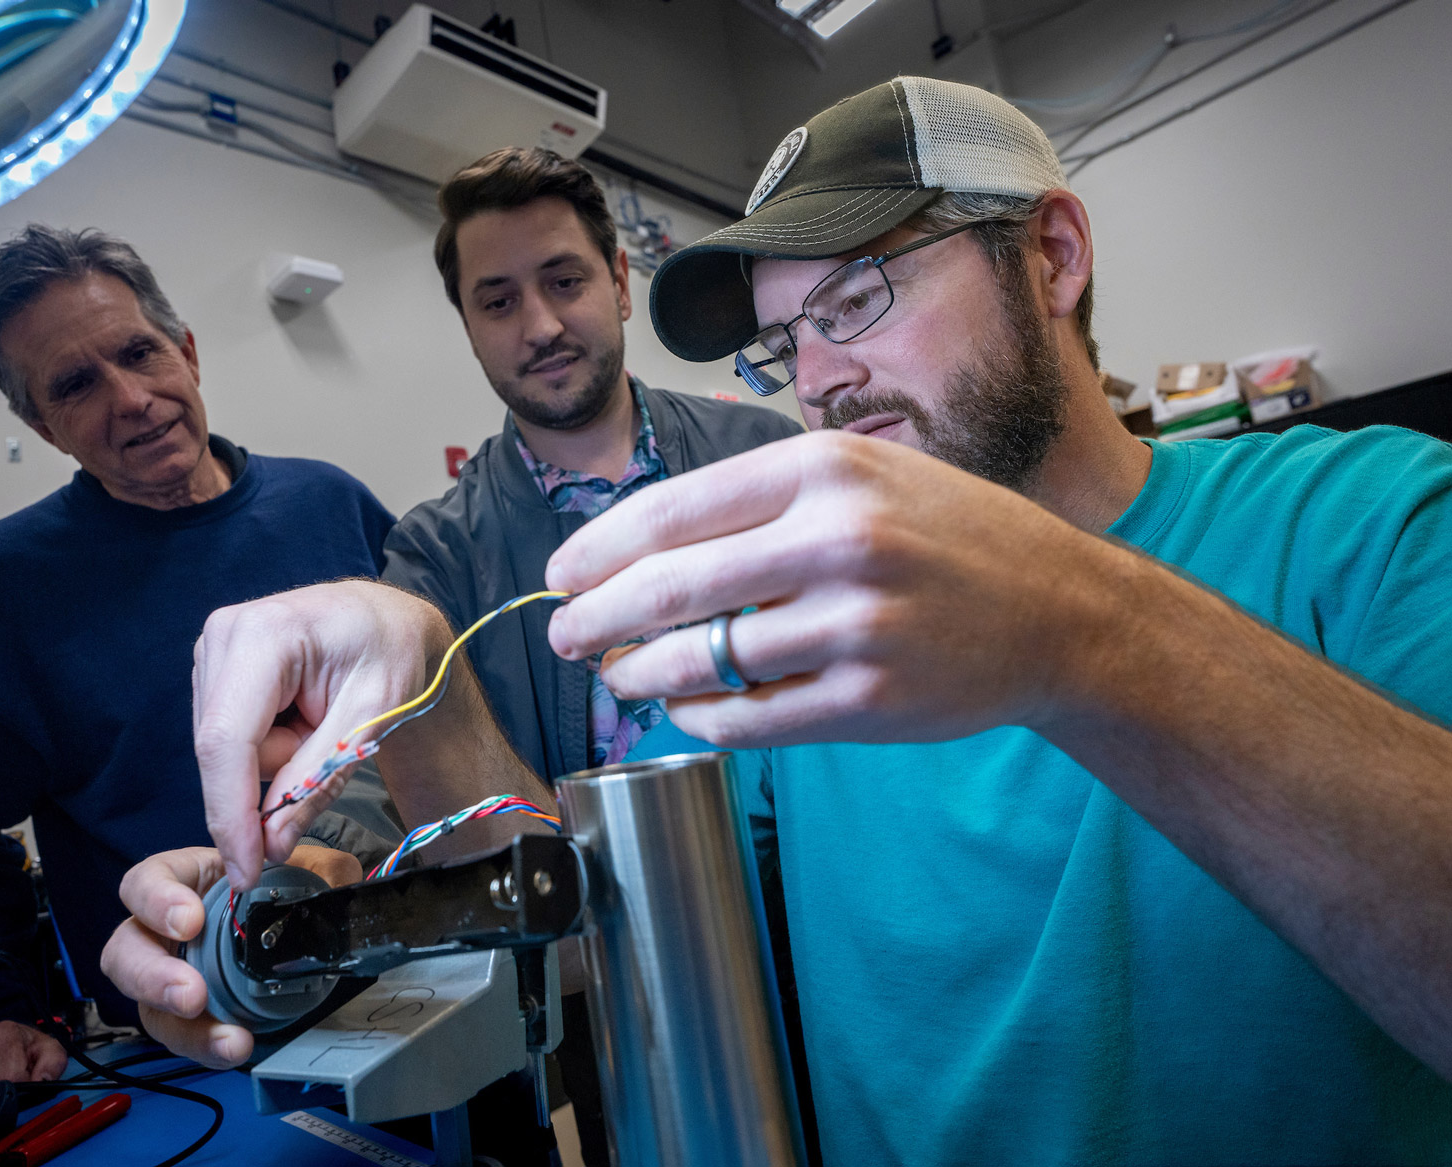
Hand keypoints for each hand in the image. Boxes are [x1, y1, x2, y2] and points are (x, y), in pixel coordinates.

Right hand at [100, 845, 361, 1067]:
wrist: (293, 932)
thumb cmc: (283, 888)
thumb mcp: (306, 869)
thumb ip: (320, 868)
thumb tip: (338, 879)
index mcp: (183, 880)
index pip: (145, 882)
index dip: (157, 901)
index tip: (191, 922)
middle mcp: (161, 928)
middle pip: (124, 950)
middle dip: (152, 976)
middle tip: (192, 995)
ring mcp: (167, 973)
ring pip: (144, 1003)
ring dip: (181, 1026)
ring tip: (226, 1039)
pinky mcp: (182, 1013)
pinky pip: (180, 1033)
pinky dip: (205, 1045)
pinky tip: (236, 1048)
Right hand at [194, 581, 449, 890]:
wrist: (385, 620)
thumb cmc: (389, 654)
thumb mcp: (371, 718)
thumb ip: (317, 780)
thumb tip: (271, 846)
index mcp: (263, 635)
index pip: (227, 741)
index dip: (230, 814)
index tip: (245, 871)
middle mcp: (223, 636)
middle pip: (220, 751)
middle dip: (268, 779)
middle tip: (327, 749)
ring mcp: (212, 651)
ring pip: (222, 752)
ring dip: (273, 758)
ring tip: (316, 720)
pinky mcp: (212, 670)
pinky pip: (227, 741)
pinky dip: (266, 746)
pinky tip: (297, 717)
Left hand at [544, 430, 1129, 747]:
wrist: (1061, 611)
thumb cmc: (948, 537)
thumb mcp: (865, 474)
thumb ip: (761, 501)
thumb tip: (640, 549)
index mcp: (824, 468)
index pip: (672, 510)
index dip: (599, 549)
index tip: (561, 575)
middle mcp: (839, 539)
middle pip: (670, 588)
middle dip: (596, 618)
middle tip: (562, 637)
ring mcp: (858, 624)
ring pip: (703, 660)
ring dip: (640, 674)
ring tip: (617, 676)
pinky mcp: (872, 699)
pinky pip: (750, 718)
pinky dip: (701, 718)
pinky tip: (685, 708)